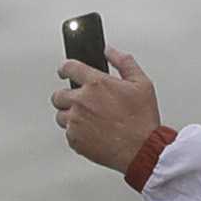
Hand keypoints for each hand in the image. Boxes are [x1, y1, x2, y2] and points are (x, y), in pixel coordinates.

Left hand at [54, 50, 162, 175]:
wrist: (141, 150)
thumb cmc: (142, 119)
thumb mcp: (142, 83)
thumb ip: (124, 62)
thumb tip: (110, 51)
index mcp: (97, 84)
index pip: (69, 68)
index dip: (65, 68)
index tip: (64, 71)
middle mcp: (82, 101)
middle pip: (58, 94)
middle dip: (67, 96)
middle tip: (81, 102)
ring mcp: (76, 121)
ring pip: (61, 115)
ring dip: (70, 116)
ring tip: (88, 120)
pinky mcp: (75, 139)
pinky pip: (67, 133)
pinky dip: (76, 133)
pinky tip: (92, 133)